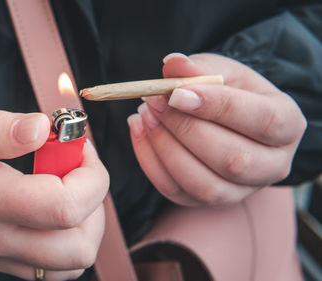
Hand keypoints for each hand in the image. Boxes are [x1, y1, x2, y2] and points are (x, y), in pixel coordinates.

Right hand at [0, 97, 108, 279]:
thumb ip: (0, 127)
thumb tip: (44, 128)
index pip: (66, 206)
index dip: (91, 175)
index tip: (79, 144)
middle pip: (78, 246)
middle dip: (96, 201)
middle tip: (76, 166)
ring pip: (69, 264)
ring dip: (85, 225)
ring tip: (66, 187)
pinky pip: (48, 270)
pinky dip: (65, 242)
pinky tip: (50, 208)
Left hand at [127, 53, 305, 205]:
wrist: (228, 120)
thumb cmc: (231, 93)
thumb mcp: (223, 71)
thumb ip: (201, 67)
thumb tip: (173, 65)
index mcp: (288, 125)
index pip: (263, 121)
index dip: (218, 107)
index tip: (177, 93)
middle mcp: (272, 166)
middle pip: (233, 160)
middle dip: (185, 129)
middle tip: (154, 101)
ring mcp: (240, 191)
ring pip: (204, 185)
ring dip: (165, 148)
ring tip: (145, 114)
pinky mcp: (207, 202)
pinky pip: (175, 191)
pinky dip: (149, 161)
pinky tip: (139, 130)